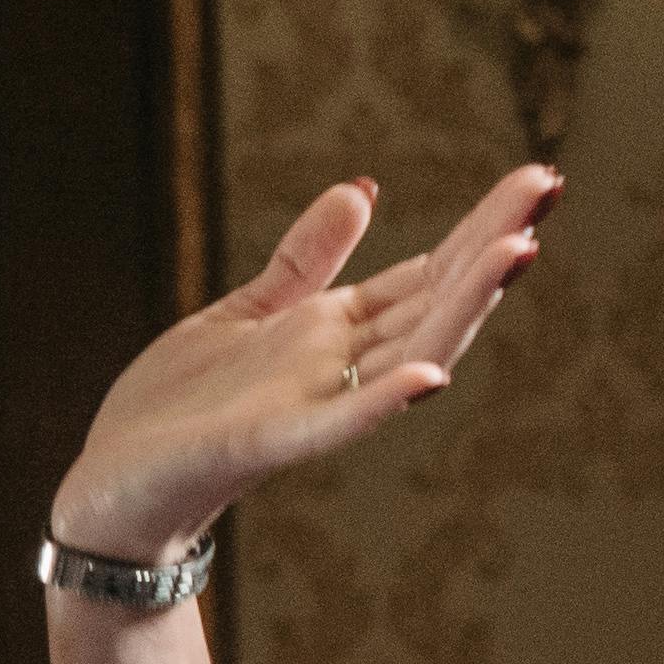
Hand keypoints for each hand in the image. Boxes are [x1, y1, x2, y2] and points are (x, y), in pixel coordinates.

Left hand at [48, 163, 556, 565]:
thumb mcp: (245, 313)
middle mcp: (339, 366)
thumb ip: (306, 260)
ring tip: (519, 250)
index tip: (537, 177)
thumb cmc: (179, 408)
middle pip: (434, 299)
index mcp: (334, 331)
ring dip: (464, 306)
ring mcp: (312, 404)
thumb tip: (364, 188)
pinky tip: (430, 375)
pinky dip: (384, 400)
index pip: (427, 272)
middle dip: (491, 244)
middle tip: (548, 185)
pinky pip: (339, 423)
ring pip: (408, 351)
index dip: (481, 226)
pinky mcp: (269, 442)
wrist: (114, 486)